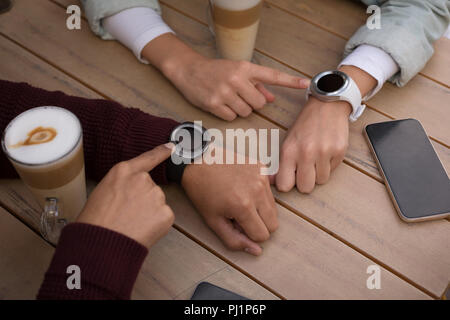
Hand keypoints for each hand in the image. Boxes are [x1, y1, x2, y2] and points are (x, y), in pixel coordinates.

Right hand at [77, 143, 175, 248]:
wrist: (102, 244)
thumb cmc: (95, 222)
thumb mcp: (102, 193)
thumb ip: (122, 186)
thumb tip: (131, 194)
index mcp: (123, 171)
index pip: (147, 158)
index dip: (160, 152)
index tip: (171, 147)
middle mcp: (143, 179)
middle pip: (150, 187)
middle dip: (143, 200)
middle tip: (127, 216)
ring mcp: (156, 195)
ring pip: (157, 203)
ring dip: (149, 213)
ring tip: (131, 225)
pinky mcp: (166, 212)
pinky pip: (164, 217)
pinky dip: (156, 225)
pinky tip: (142, 231)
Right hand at [142, 34, 308, 120]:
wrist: (188, 70)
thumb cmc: (216, 71)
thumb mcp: (237, 71)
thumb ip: (256, 84)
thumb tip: (272, 99)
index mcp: (244, 68)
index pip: (272, 75)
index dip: (290, 81)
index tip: (306, 83)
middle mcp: (236, 79)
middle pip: (259, 103)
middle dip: (254, 103)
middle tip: (242, 96)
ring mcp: (224, 92)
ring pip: (246, 112)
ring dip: (241, 109)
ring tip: (229, 99)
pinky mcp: (214, 104)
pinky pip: (232, 117)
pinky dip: (229, 114)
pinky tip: (221, 104)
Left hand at [181, 151, 277, 255]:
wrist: (198, 158)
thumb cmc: (202, 190)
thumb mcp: (213, 220)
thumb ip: (235, 240)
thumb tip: (257, 251)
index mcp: (243, 206)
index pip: (263, 235)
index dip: (248, 234)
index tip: (234, 223)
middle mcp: (257, 191)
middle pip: (273, 224)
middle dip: (258, 224)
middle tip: (238, 214)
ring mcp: (262, 177)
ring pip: (273, 208)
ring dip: (260, 210)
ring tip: (239, 200)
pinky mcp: (263, 167)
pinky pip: (269, 191)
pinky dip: (259, 194)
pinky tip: (242, 187)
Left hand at [275, 97, 350, 192]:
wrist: (327, 105)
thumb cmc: (305, 125)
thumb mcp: (288, 141)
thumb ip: (280, 163)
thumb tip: (270, 181)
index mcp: (289, 151)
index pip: (284, 185)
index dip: (287, 184)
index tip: (289, 179)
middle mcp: (306, 153)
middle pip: (305, 188)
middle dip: (305, 182)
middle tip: (305, 170)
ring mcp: (325, 153)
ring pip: (321, 181)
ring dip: (318, 173)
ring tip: (317, 158)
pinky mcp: (340, 151)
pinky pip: (333, 170)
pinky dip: (329, 165)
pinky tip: (326, 152)